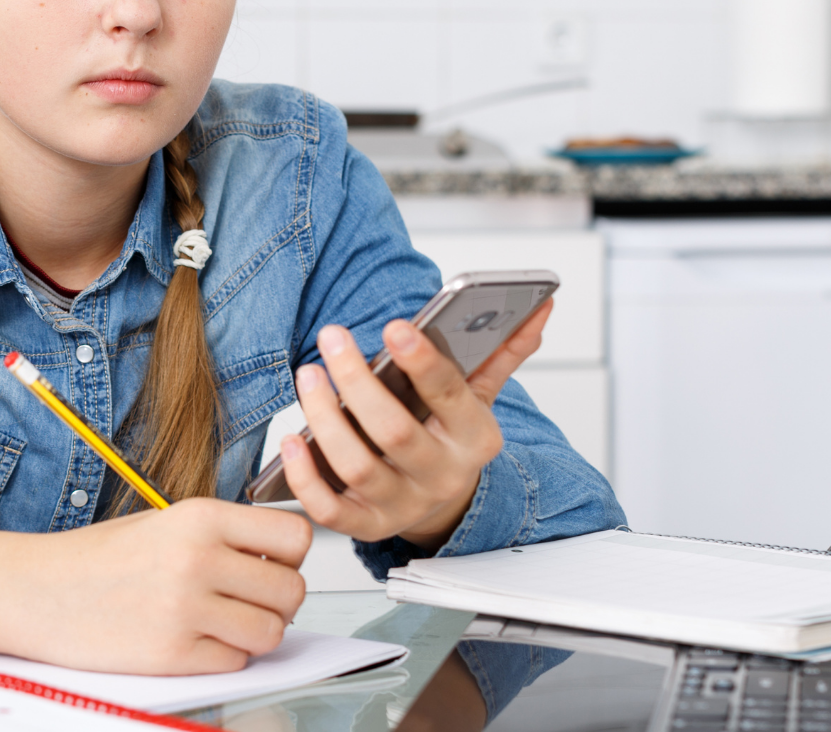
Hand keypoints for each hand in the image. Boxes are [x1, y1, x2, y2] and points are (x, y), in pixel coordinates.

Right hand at [0, 497, 310, 673]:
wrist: (36, 591)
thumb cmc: (99, 558)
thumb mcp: (165, 523)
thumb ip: (223, 536)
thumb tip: (283, 559)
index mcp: (200, 517)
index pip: (295, 537)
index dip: (290, 556)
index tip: (271, 563)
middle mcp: (198, 559)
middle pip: (291, 590)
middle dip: (277, 601)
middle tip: (249, 601)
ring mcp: (186, 609)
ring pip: (271, 632)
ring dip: (255, 633)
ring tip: (224, 624)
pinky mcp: (172, 654)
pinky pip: (235, 662)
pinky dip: (223, 657)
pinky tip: (194, 641)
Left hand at [278, 301, 552, 548]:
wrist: (442, 503)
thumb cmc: (449, 436)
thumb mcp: (479, 396)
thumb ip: (503, 351)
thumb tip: (539, 305)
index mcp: (475, 437)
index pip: (451, 396)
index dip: (422, 362)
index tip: (393, 327)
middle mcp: (441, 474)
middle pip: (395, 431)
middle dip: (358, 382)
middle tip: (331, 339)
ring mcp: (403, 504)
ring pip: (357, 466)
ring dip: (325, 419)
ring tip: (308, 375)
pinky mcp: (367, 526)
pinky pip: (331, 510)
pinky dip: (305, 477)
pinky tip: (291, 440)